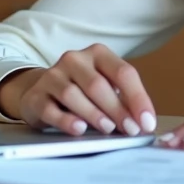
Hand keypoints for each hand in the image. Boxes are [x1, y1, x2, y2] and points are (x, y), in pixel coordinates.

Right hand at [0, 44, 156, 136]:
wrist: (42, 91)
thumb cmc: (82, 90)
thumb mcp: (105, 87)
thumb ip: (123, 99)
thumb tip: (143, 121)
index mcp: (98, 54)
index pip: (123, 72)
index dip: (138, 98)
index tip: (147, 122)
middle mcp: (75, 60)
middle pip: (98, 85)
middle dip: (118, 109)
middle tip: (130, 130)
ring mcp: (53, 76)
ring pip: (73, 95)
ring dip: (94, 114)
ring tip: (108, 129)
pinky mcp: (36, 96)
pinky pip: (50, 109)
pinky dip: (66, 120)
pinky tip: (79, 129)